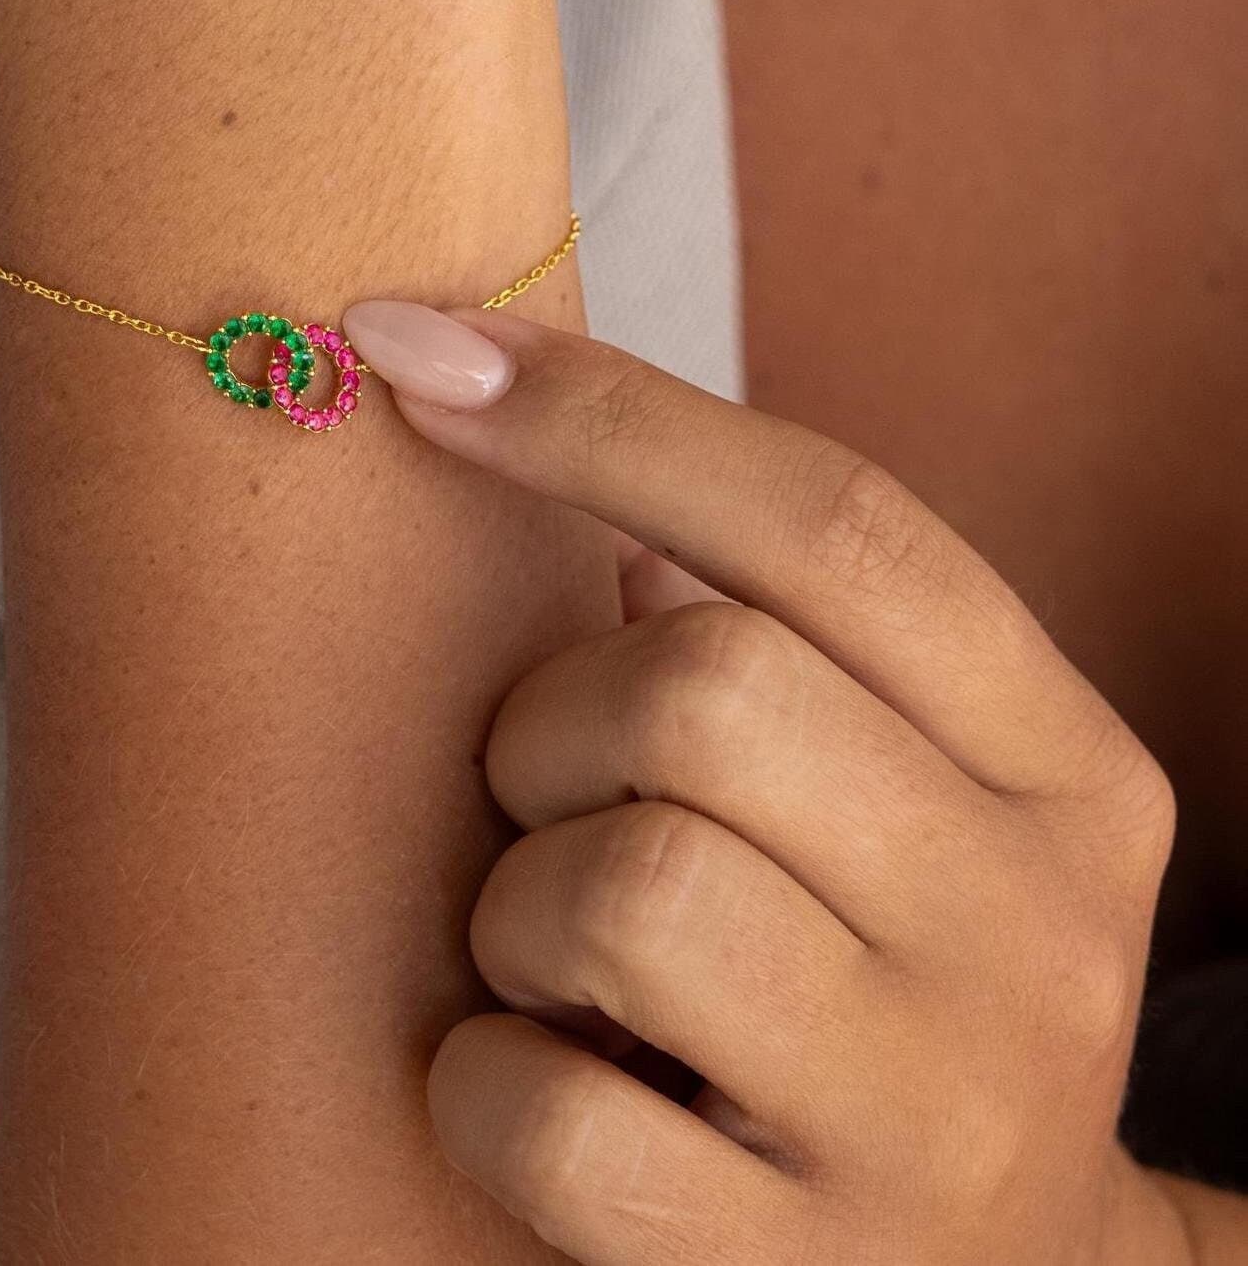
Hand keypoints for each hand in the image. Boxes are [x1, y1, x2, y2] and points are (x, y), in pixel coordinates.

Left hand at [342, 301, 1189, 1265]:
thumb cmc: (867, 969)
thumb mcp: (885, 790)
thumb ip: (759, 625)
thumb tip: (510, 409)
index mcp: (1063, 770)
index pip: (835, 522)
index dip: (602, 414)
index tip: (408, 347)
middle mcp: (1037, 935)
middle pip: (704, 685)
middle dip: (553, 725)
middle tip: (556, 804)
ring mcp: (935, 1122)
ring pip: (625, 890)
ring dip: (521, 912)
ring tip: (568, 965)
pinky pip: (540, 1117)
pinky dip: (484, 1085)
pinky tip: (548, 1087)